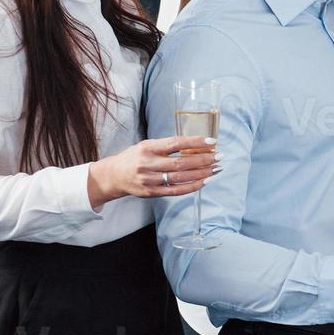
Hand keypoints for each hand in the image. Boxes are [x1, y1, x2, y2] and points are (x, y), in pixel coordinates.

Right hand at [86, 135, 219, 209]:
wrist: (114, 176)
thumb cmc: (134, 157)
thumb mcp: (146, 145)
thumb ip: (167, 146)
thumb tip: (196, 146)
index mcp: (148, 148)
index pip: (175, 143)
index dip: (195, 142)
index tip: (212, 142)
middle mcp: (148, 164)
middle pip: (181, 162)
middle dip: (204, 160)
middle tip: (219, 157)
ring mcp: (150, 180)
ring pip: (181, 177)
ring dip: (202, 173)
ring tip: (216, 169)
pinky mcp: (152, 193)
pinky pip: (176, 190)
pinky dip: (192, 187)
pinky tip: (204, 181)